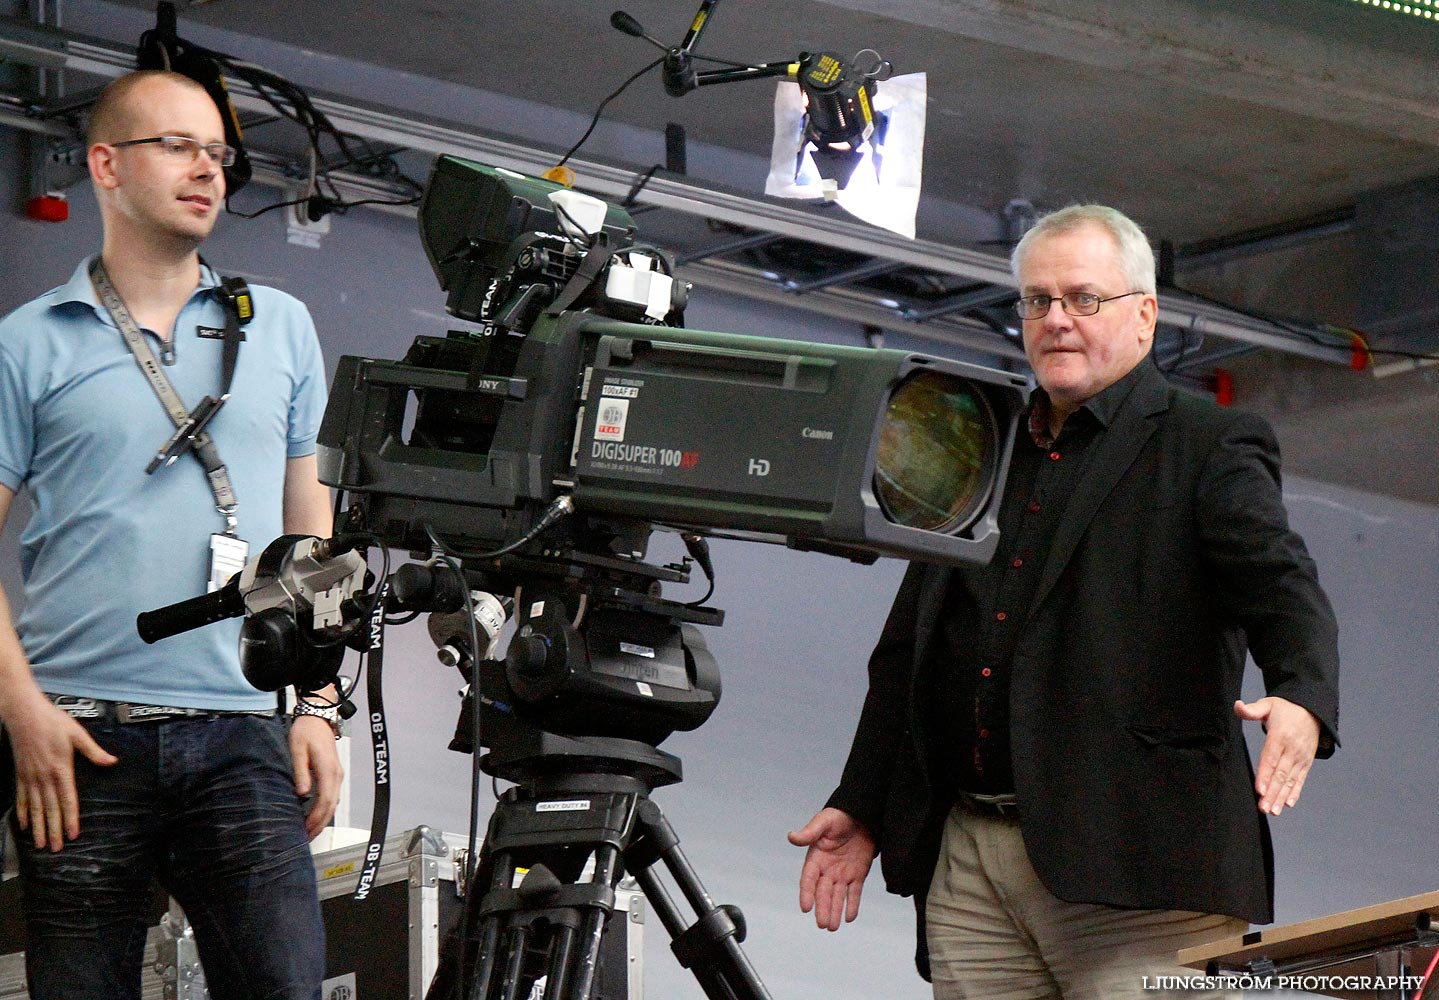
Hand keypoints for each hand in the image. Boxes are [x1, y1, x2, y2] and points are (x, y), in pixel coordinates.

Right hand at [5, 692, 116, 850]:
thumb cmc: (53, 722)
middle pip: (50, 809)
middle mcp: (44, 777)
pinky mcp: (20, 775)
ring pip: (34, 808)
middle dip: (54, 830)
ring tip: (41, 844)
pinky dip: (22, 814)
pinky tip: (24, 826)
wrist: (24, 714)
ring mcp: (30, 778)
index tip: (73, 835)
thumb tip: (112, 761)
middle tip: (56, 849)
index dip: (70, 818)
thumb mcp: (78, 734)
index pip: (67, 799)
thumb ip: (94, 751)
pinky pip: (20, 799)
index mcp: (61, 769)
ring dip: (38, 827)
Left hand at [290, 714, 343, 838]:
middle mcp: (336, 774)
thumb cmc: (306, 731)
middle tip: (307, 838)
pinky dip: (325, 809)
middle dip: (320, 824)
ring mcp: (337, 774)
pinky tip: (316, 815)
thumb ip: (300, 772)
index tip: (305, 829)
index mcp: (328, 769)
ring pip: (333, 803)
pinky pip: (332, 796)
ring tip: (310, 831)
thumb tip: (302, 793)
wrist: (318, 717)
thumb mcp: (298, 750)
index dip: (315, 818)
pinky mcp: (334, 773)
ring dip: (323, 818)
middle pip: (331, 806)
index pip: (324, 800)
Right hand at [789, 807, 875, 930]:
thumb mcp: (824, 822)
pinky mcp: (857, 874)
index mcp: (816, 857)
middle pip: (823, 892)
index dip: (807, 893)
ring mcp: (842, 873)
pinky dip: (852, 904)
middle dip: (822, 908)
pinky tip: (849, 917)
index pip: (809, 878)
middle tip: (823, 924)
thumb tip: (791, 836)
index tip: (806, 908)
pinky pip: (854, 892)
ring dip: (834, 911)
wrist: (862, 815)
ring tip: (833, 927)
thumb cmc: (840, 816)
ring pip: (837, 896)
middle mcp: (827, 868)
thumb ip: (809, 832)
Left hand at [1233, 697, 1319, 815]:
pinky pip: (1300, 779)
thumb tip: (1237, 706)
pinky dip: (1295, 792)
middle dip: (1272, 792)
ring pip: (1290, 780)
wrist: (1312, 710)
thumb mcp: (1268, 704)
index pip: (1271, 758)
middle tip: (1263, 808)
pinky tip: (1287, 804)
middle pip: (1280, 773)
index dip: (1265, 775)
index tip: (1260, 790)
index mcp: (1280, 736)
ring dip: (1281, 796)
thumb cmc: (1285, 708)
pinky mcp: (1306, 762)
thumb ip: (1252, 709)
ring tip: (1273, 811)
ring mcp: (1300, 757)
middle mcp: (1292, 749)